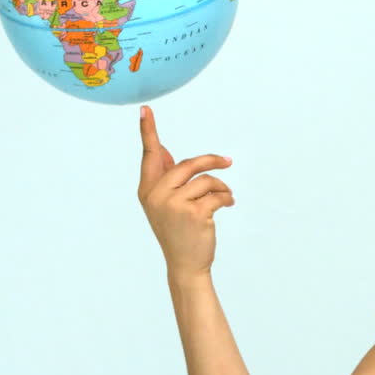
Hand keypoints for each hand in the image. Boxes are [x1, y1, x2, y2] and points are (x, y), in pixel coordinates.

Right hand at [137, 105, 234, 278]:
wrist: (186, 265)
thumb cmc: (178, 232)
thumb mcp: (166, 204)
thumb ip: (165, 177)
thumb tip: (162, 149)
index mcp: (147, 191)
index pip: (149, 156)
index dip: (148, 131)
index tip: (146, 110)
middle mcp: (156, 196)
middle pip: (188, 165)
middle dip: (211, 162)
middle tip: (227, 162)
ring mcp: (174, 205)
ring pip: (205, 181)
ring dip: (221, 187)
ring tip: (226, 197)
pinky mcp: (194, 213)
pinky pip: (217, 194)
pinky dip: (226, 198)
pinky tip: (228, 205)